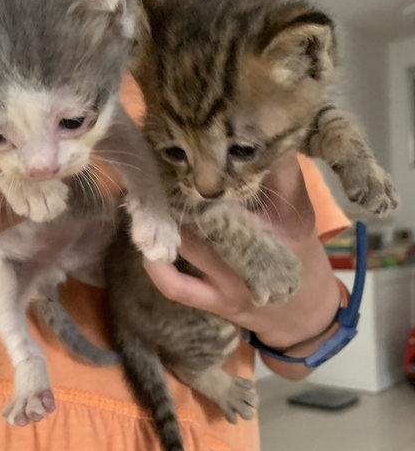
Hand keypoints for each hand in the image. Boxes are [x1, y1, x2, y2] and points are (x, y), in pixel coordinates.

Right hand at [0, 68, 20, 252]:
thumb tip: (11, 69)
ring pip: (21, 170)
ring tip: (34, 141)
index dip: (4, 84)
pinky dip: (26, 183)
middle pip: (5, 133)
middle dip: (27, 122)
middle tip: (41, 112)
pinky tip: (16, 171)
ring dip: (32, 155)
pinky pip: (22, 201)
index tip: (20, 81)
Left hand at [143, 153, 340, 349]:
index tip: (198, 144)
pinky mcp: (214, 301)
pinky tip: (147, 246)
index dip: (222, 164)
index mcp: (281, 223)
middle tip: (161, 165)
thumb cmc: (299, 253)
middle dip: (185, 191)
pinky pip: (177, 287)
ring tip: (148, 195)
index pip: (253, 184)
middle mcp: (254, 253)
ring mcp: (231, 280)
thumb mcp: (300, 211)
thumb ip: (283, 173)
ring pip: (188, 244)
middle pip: (212, 215)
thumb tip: (264, 137)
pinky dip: (158, 268)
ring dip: (166, 221)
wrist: (304, 313)